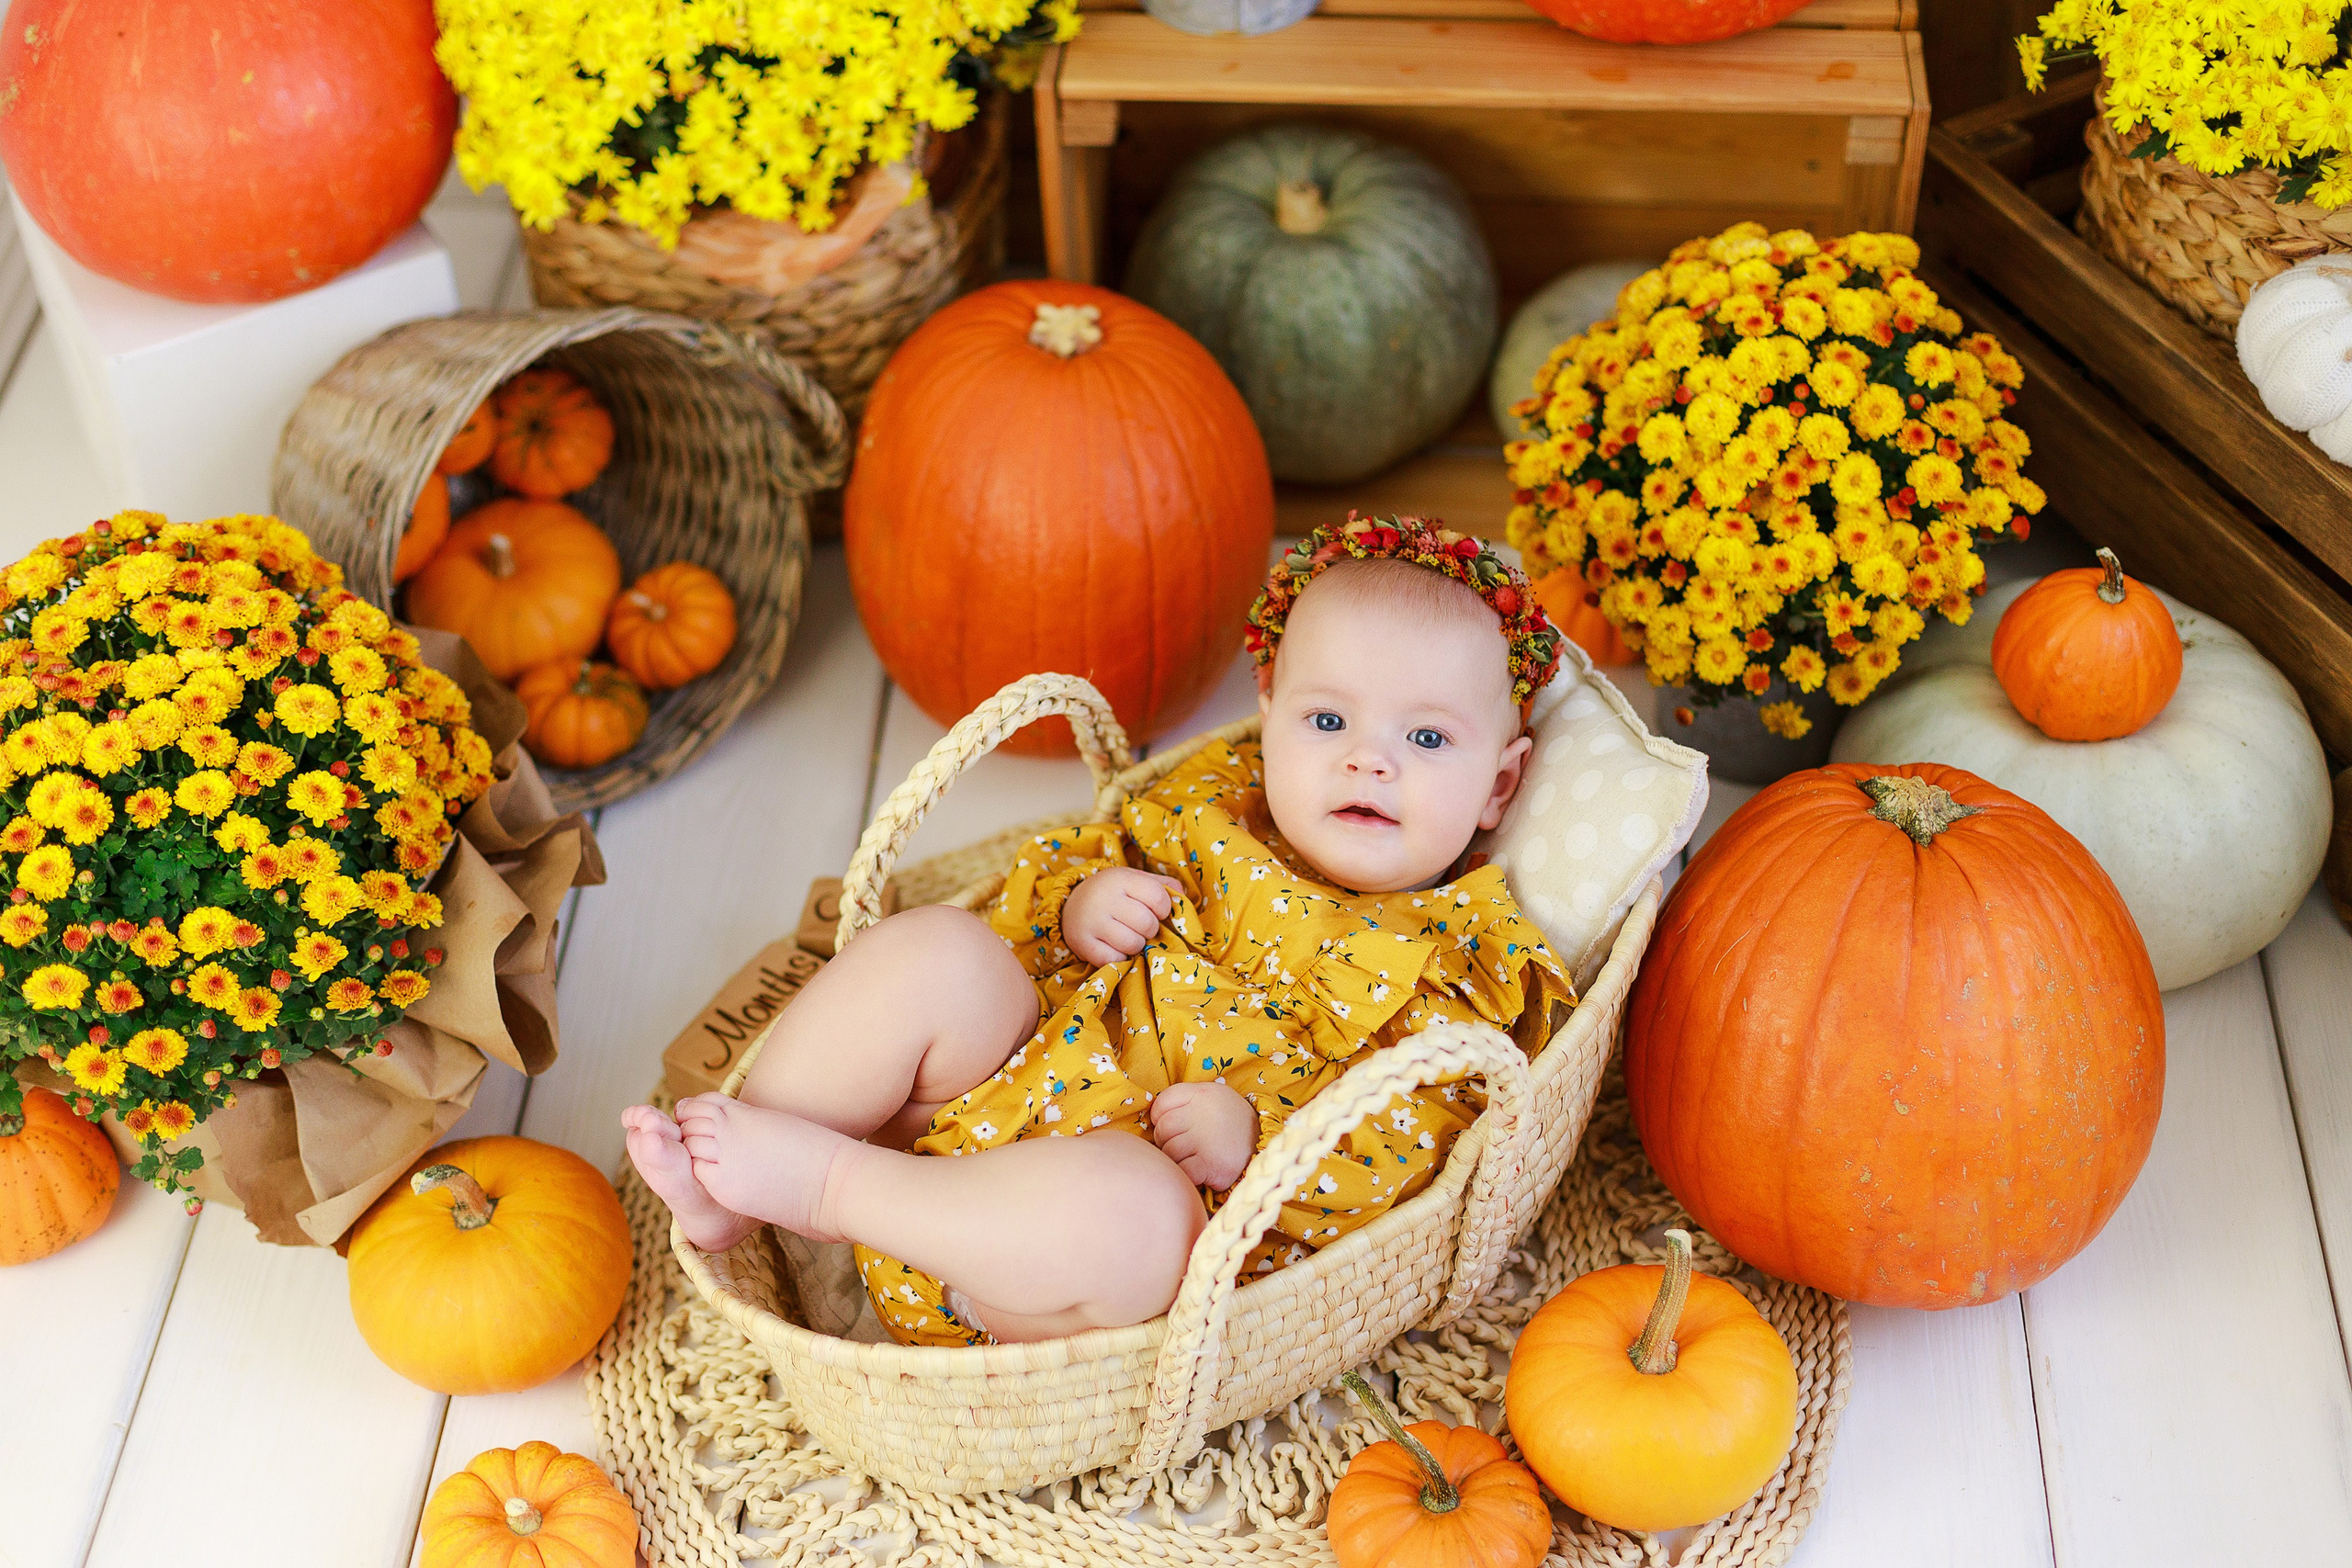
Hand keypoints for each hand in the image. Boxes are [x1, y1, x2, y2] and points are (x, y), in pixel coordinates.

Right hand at [1061, 866, 1182, 965]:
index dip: (1163, 908)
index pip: (1158, 897)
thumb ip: (1163, 886)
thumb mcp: (1134, 880)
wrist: (1071, 906)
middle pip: (1147, 923)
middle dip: (1151, 929)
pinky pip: (1114, 959)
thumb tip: (1184, 898)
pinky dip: (1120, 957)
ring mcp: (1092, 922)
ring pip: (1132, 943)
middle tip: (1141, 926)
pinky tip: (1115, 947)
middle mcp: (1104, 899)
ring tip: (1129, 936)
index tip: (1156, 910)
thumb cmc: (1114, 894)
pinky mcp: (1083, 944)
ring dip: (1137, 945)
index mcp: (1120, 879)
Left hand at [1150, 1079, 1257, 1190]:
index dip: (1161, 1117)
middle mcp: (1202, 1114)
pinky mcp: (1211, 1164)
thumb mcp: (1211, 1098)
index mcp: (1201, 1094)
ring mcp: (1206, 1140)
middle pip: (1162, 1129)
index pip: (1161, 1103)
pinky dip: (1187, 1174)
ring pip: (1169, 1152)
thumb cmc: (1228, 1122)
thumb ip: (1184, 1100)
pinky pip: (1182, 1171)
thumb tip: (1151, 1117)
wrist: (1265, 1143)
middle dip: (1167, 1141)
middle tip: (1185, 1146)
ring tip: (1195, 1157)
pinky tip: (1200, 1170)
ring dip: (1177, 1159)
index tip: (1174, 1126)